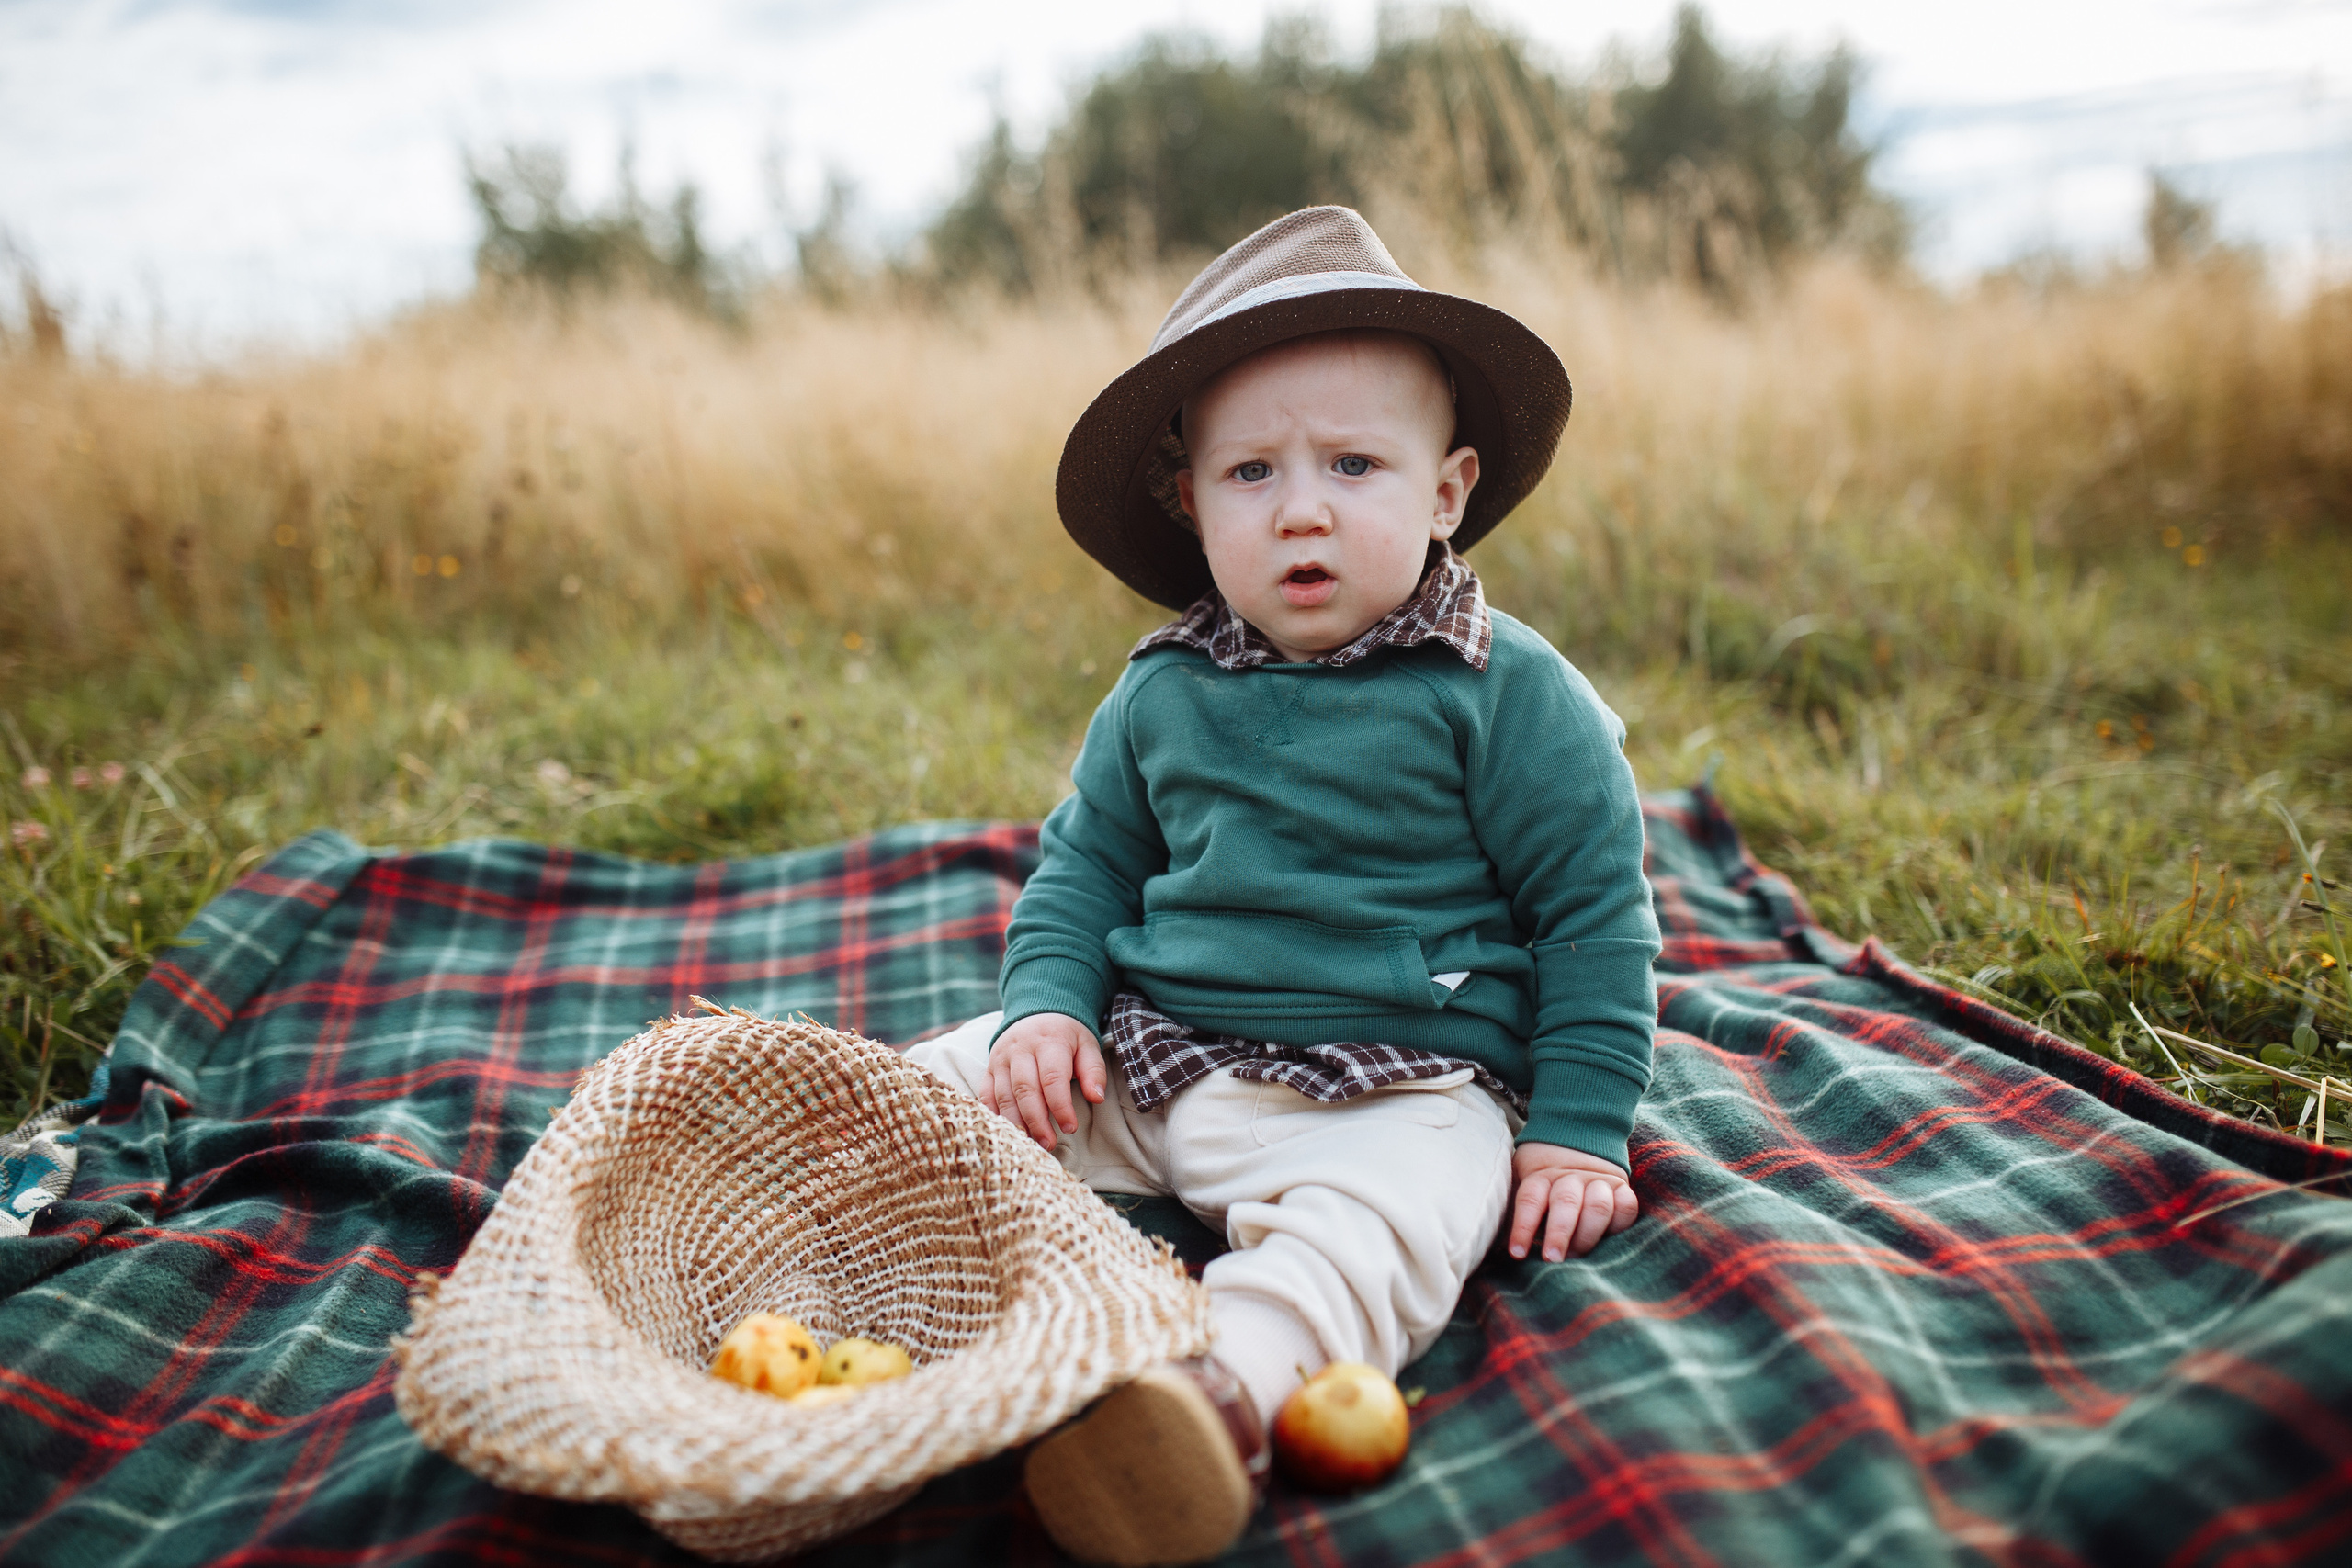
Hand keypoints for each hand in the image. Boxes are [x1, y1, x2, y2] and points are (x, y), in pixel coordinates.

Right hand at [982, 1013, 1105, 1150]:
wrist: (1037, 1012)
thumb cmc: (1066, 1036)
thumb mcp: (1087, 1045)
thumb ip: (1093, 1071)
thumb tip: (1097, 1097)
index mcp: (1048, 1041)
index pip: (1052, 1078)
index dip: (1060, 1106)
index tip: (1070, 1127)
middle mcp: (1020, 1048)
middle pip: (1025, 1089)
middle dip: (1037, 1120)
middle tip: (1049, 1143)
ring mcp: (1001, 1058)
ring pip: (1004, 1095)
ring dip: (1016, 1123)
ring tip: (1031, 1143)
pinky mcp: (989, 1067)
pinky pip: (986, 1094)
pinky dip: (995, 1115)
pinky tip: (1008, 1131)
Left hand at [1508, 1143, 1636, 1261]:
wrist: (1580, 1158)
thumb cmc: (1546, 1198)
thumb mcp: (1527, 1201)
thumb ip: (1520, 1222)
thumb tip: (1505, 1255)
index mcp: (1541, 1178)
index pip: (1530, 1200)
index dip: (1523, 1227)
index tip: (1517, 1253)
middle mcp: (1570, 1178)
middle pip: (1565, 1202)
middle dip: (1559, 1234)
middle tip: (1553, 1259)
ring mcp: (1598, 1182)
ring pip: (1598, 1206)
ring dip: (1588, 1235)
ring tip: (1578, 1256)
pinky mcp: (1622, 1189)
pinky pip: (1626, 1207)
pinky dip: (1619, 1226)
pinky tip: (1607, 1241)